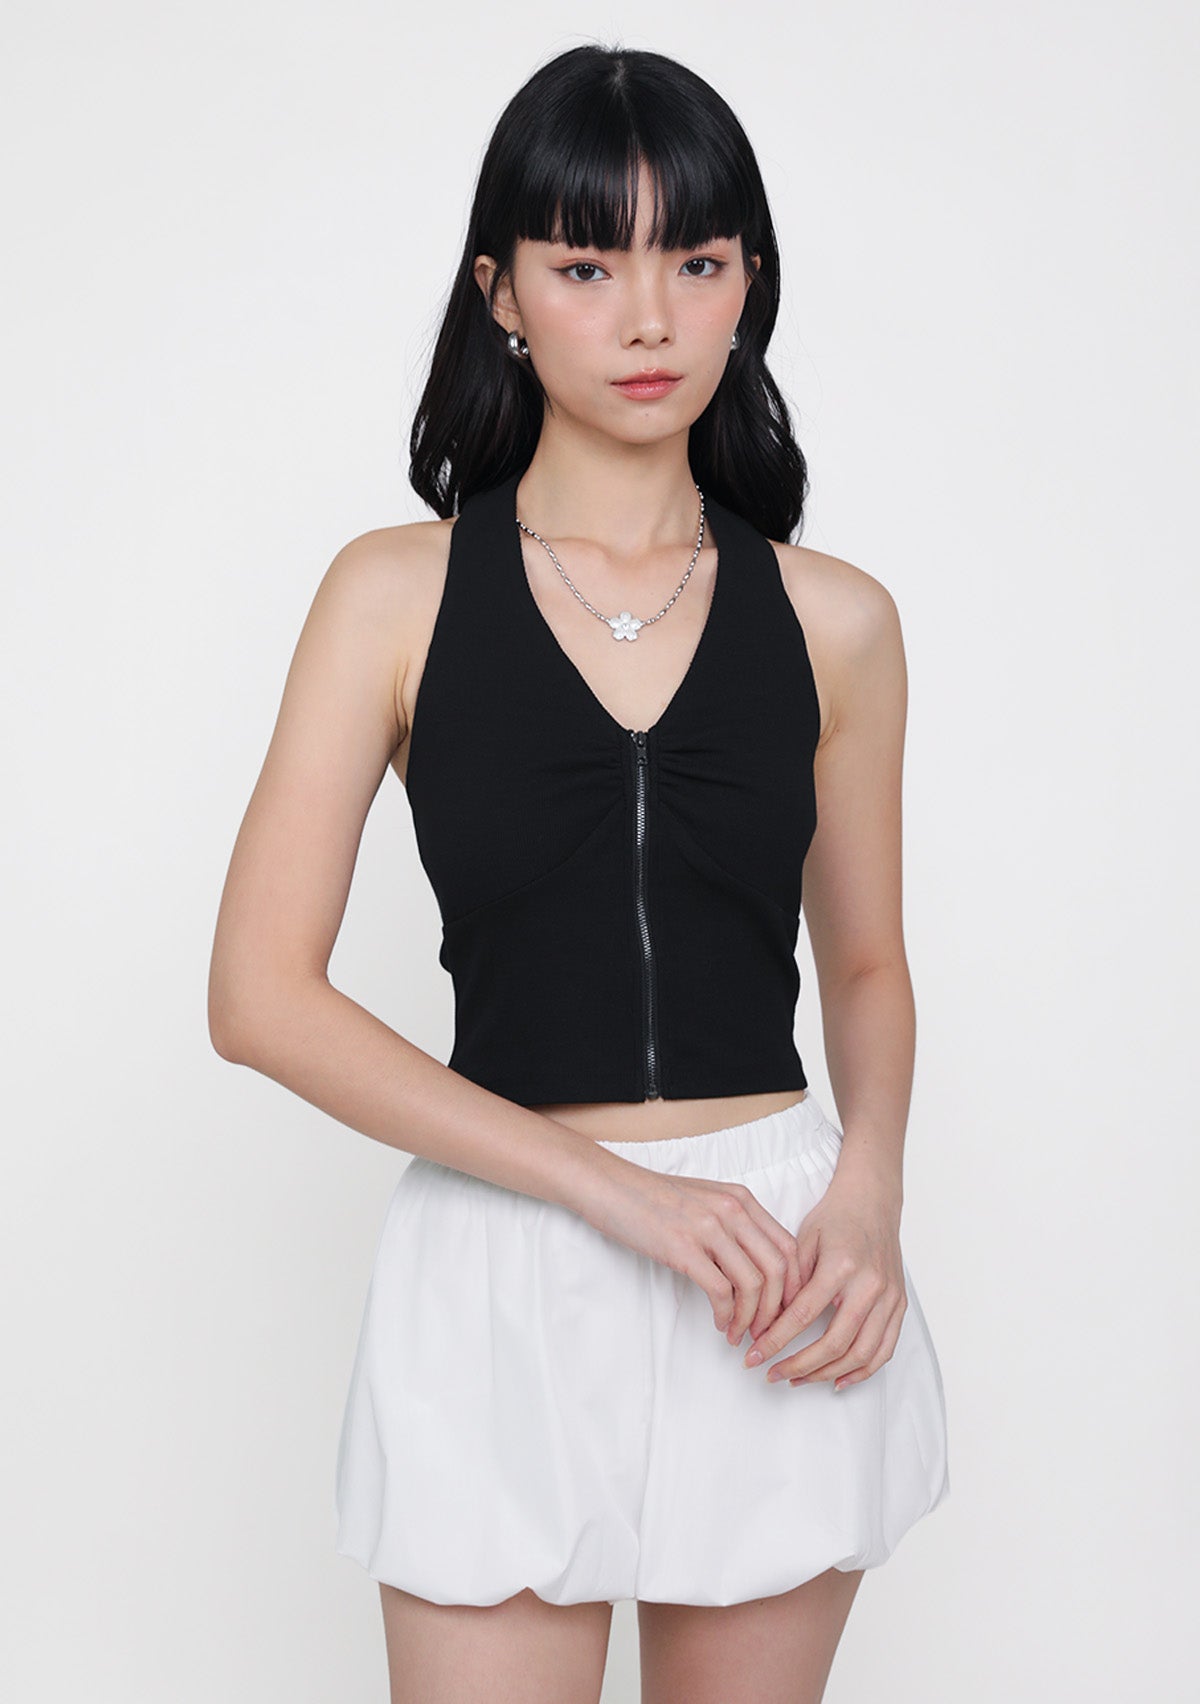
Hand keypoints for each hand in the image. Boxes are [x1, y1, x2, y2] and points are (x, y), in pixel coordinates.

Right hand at [580, 1163, 805, 1345]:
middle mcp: (732, 1210)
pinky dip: (726, 1315)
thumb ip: (733, 1225)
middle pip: (778, 1270)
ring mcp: (708, 1228)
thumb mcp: (705, 1200)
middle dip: (777, 1310)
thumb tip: (755, 1268)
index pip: (788, 1247)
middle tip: (765, 1332)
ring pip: (753, 1285)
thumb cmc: (653, 1198)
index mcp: (741, 1199)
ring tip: (738, 1334)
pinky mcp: (683, 1248)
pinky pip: (721, 1291)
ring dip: (750, 1319)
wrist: (610, 1186)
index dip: (794, 1286)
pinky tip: (719, 1323)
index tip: (785, 1310)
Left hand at [742, 1166, 906, 1391]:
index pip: (803, 1315)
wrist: (872, 1201)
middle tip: (772, 1373)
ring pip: (861, 1354)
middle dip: (798, 1365)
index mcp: (841, 1265)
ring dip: (826, 1374)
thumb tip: (767, 1323)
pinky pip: (883, 1351)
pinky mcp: (899, 1305)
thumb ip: (789, 1281)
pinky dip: (861, 1372)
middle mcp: (870, 1285)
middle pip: (834, 1344)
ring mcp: (889, 1298)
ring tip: (797, 1379)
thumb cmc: (835, 1217)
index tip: (754, 1354)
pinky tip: (836, 1380)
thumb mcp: (802, 1240)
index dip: (776, 1340)